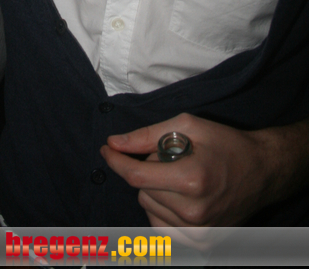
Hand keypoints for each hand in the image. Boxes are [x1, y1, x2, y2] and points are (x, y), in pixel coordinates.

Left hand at [101, 112, 308, 226]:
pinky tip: (176, 196)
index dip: (116, 161)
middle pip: (142, 191)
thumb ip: (147, 135)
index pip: (137, 176)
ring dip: (153, 190)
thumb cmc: (225, 143)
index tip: (107, 149)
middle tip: (169, 158)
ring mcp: (199, 232)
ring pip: (149, 209)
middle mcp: (194, 211)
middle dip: (146, 170)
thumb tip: (114, 143)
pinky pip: (161, 227)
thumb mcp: (188, 125)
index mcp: (191, 179)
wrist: (262, 172)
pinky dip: (160, 210)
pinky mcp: (202, 243)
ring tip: (178, 176)